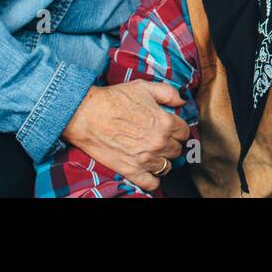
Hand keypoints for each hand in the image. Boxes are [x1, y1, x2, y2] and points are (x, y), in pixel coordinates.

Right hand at [61, 81, 190, 192]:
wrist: (87, 115)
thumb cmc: (114, 99)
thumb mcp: (144, 87)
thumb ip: (167, 93)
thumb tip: (181, 102)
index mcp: (165, 122)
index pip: (184, 132)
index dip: (178, 130)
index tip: (171, 129)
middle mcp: (159, 143)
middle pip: (177, 150)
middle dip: (171, 144)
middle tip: (160, 140)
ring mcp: (146, 159)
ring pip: (167, 167)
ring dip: (162, 161)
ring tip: (153, 154)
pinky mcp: (131, 171)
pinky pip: (152, 183)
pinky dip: (152, 179)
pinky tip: (147, 170)